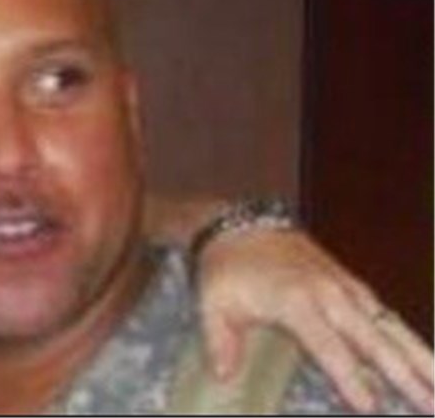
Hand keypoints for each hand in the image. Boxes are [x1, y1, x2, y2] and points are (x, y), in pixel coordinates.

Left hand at [196, 229, 433, 413]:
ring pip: (389, 325)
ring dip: (420, 356)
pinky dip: (408, 337)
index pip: (328, 345)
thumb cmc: (227, 269)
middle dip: (405, 373)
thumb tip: (223, 375)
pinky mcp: (350, 284)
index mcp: (295, 300)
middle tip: (432, 406)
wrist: (238, 226)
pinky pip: (385, 314)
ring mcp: (344, 287)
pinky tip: (427, 361)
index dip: (349, 376)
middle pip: (373, 338)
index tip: (369, 407)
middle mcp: (329, 293)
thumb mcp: (213, 303)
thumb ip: (220, 341)